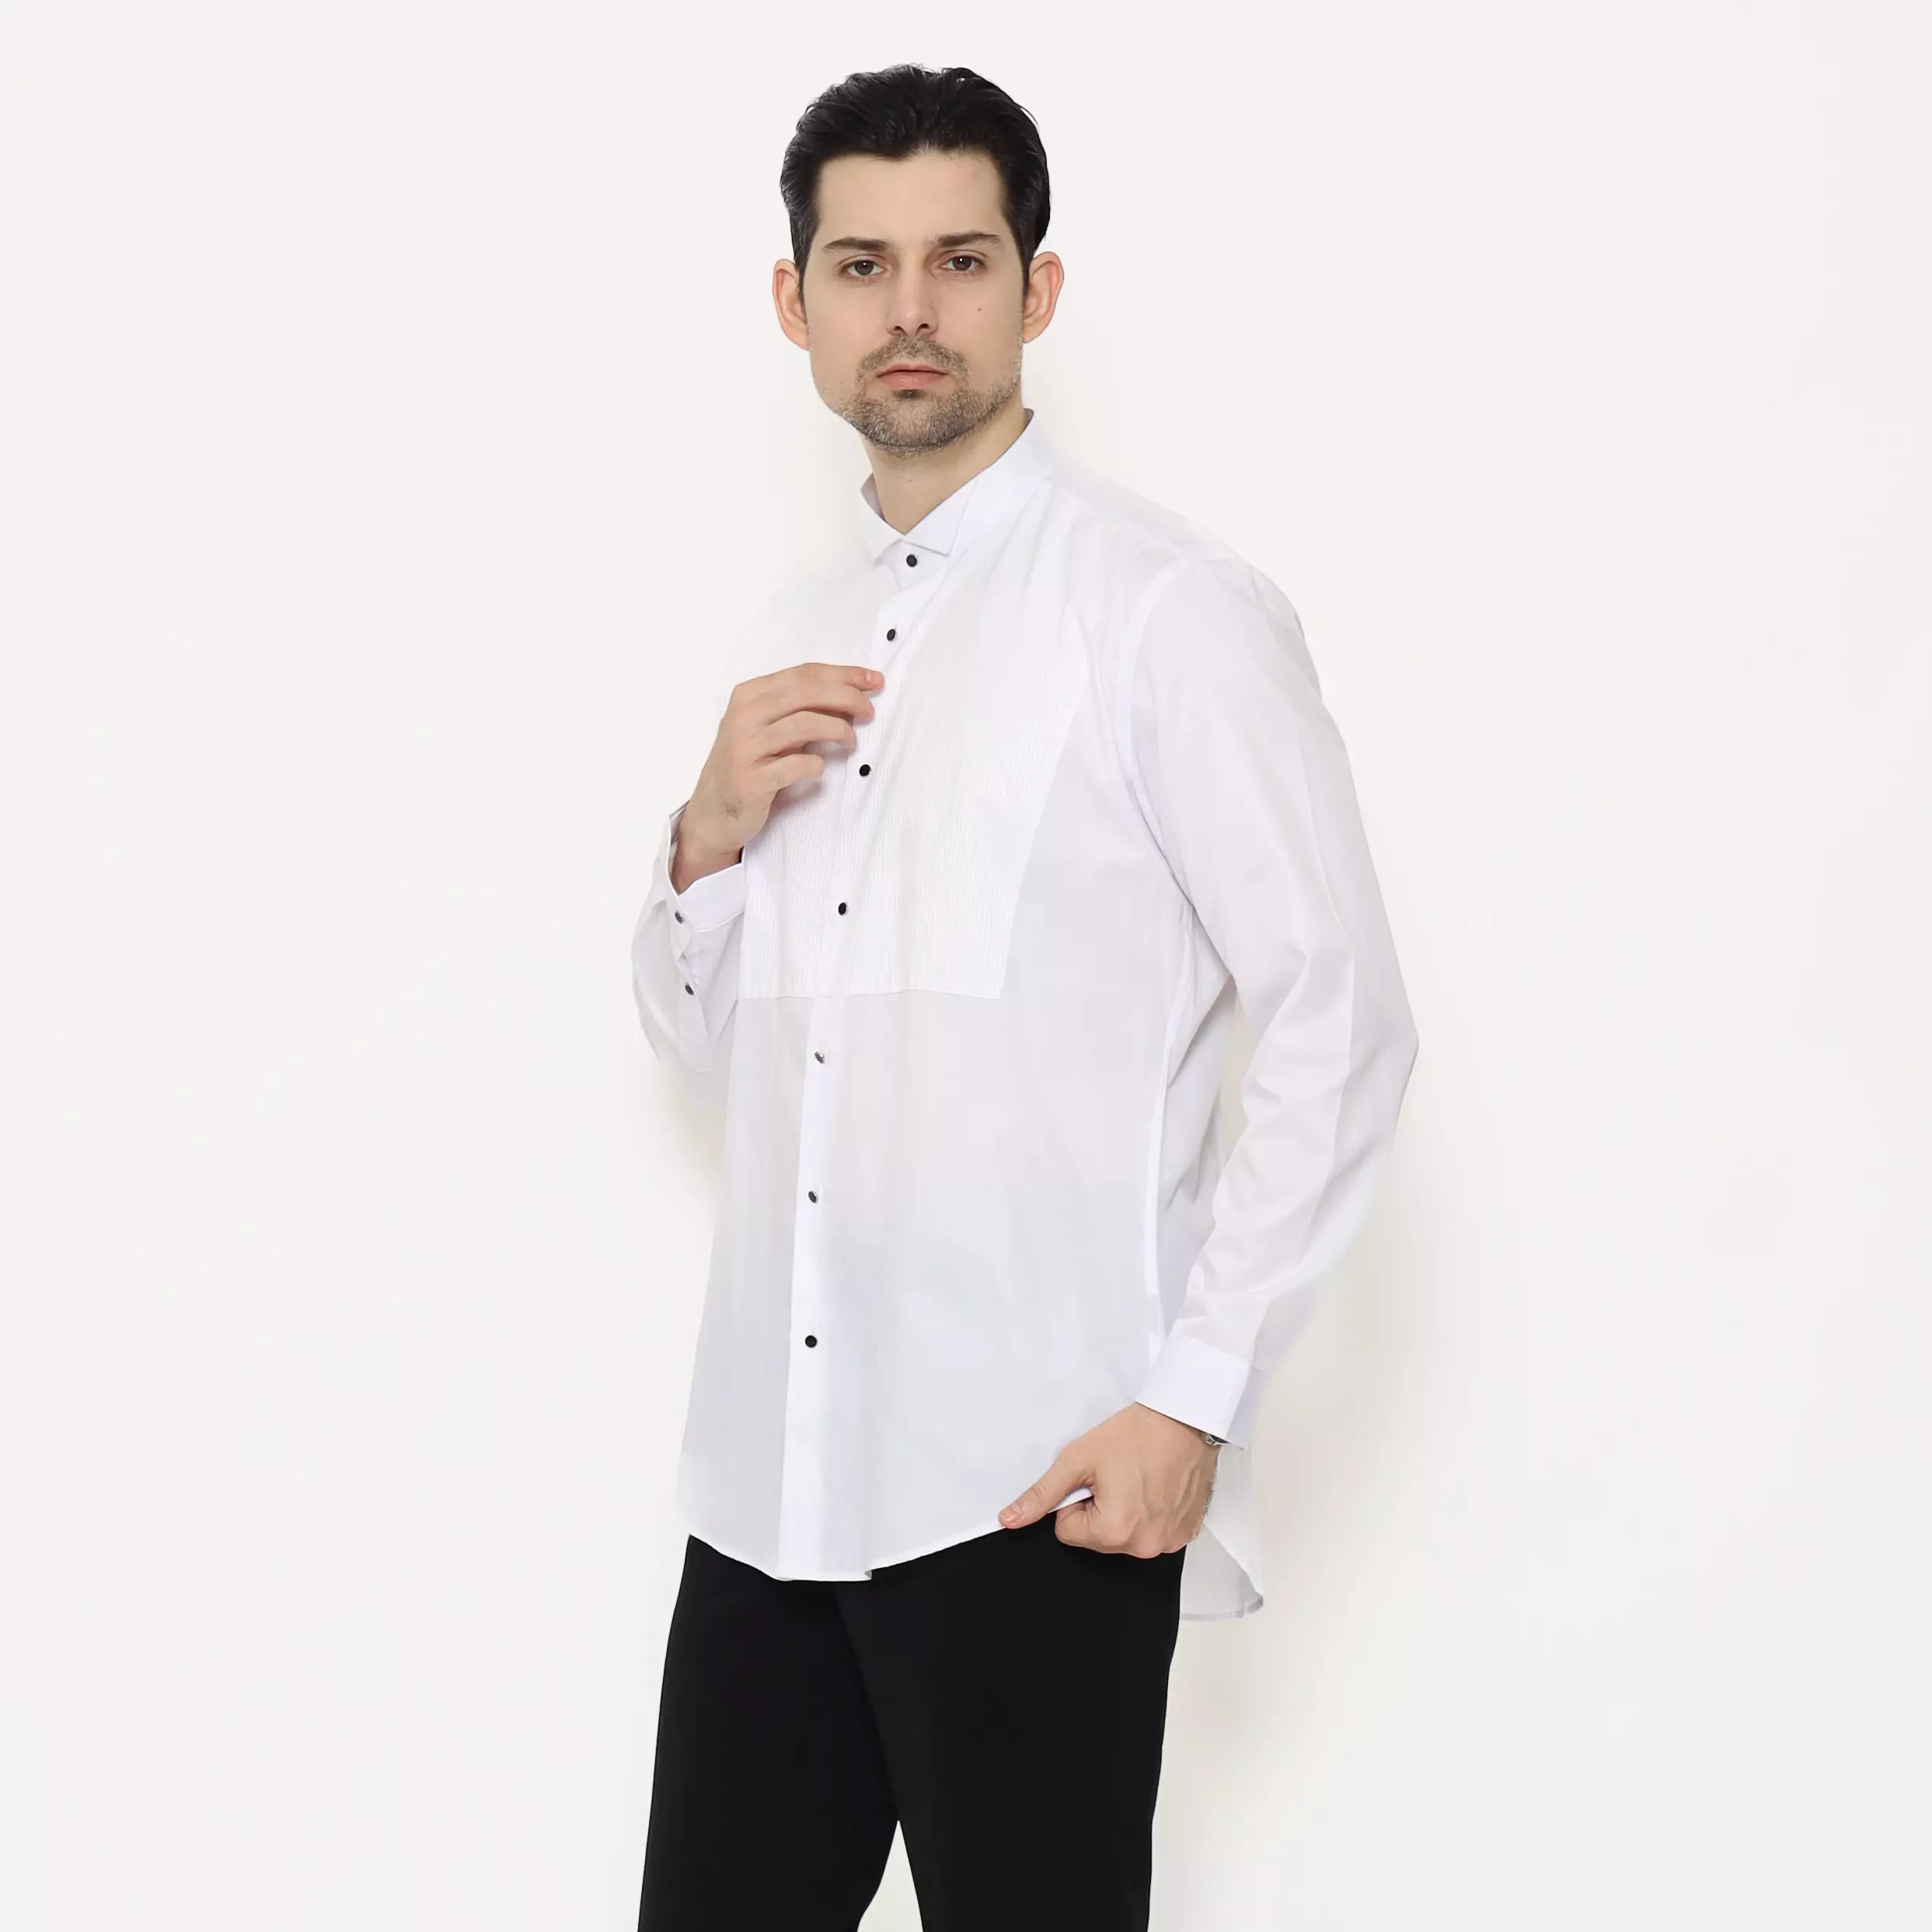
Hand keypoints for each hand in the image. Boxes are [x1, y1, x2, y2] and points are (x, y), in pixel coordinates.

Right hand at [671, 660, 885, 890]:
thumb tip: (851, 695)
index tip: (874, 681)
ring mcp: (745, 747)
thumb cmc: (749, 764)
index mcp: (750, 695)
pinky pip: (797, 765)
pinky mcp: (752, 780)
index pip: (804, 674)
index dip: (844, 674)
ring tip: (851, 742)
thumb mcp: (767, 727)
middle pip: (807, 692)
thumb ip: (798, 708)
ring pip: (804, 724)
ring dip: (838, 730)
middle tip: (869, 711)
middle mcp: (744, 716)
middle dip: (847, 697)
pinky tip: (820, 769)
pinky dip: (817, 765)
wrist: (714, 811)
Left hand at [997, 1402, 1221, 1555]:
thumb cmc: (1136, 1433)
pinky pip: (1153, 1533)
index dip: (1074, 1501)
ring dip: (1125, 1513)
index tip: (1094, 1478)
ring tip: (1138, 1479)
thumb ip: (1042, 1493)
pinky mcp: (1186, 1533)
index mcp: (1115, 1531)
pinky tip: (1157, 1486)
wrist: (1186, 1417)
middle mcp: (1145, 1545)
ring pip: (1124, 1537)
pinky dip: (1151, 1514)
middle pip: (1097, 1539)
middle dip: (1099, 1510)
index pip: (1067, 1532)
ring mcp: (1169, 1542)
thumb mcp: (1078, 1458)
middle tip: (1117, 1476)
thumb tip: (1010, 1520)